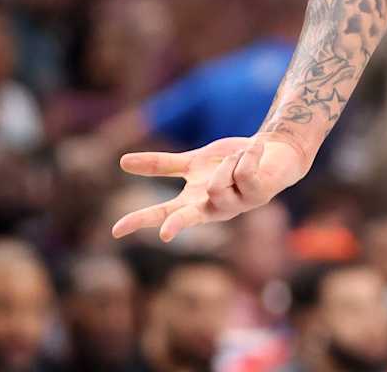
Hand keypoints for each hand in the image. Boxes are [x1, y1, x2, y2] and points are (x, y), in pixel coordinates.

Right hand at [111, 135, 310, 242]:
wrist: (270, 153)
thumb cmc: (230, 162)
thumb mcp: (192, 162)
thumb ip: (160, 165)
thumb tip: (121, 162)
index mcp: (193, 202)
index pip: (160, 212)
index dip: (139, 220)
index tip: (116, 231)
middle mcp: (212, 208)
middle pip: (186, 217)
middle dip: (177, 224)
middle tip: (164, 234)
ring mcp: (235, 205)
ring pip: (217, 185)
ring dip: (226, 163)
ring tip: (237, 158)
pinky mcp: (256, 195)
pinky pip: (242, 170)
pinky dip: (247, 154)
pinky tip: (254, 153)